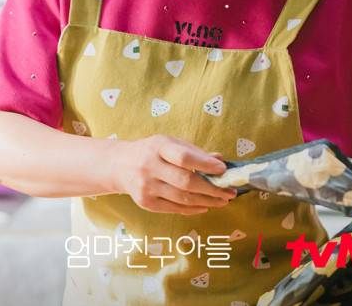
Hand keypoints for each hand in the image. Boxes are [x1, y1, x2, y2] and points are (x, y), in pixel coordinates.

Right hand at [112, 135, 238, 214]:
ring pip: (182, 198)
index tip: (223, 169)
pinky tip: (205, 206)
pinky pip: (174, 209)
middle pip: (185, 182)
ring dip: (207, 201)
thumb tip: (219, 159)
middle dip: (212, 189)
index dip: (205, 164)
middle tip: (230, 192)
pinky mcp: (145, 203)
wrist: (120, 165)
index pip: (183, 157)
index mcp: (158, 147)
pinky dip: (193, 209)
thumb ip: (194, 151)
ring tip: (223, 200)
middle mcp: (149, 167)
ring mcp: (146, 187)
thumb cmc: (152, 151)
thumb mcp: (170, 143)